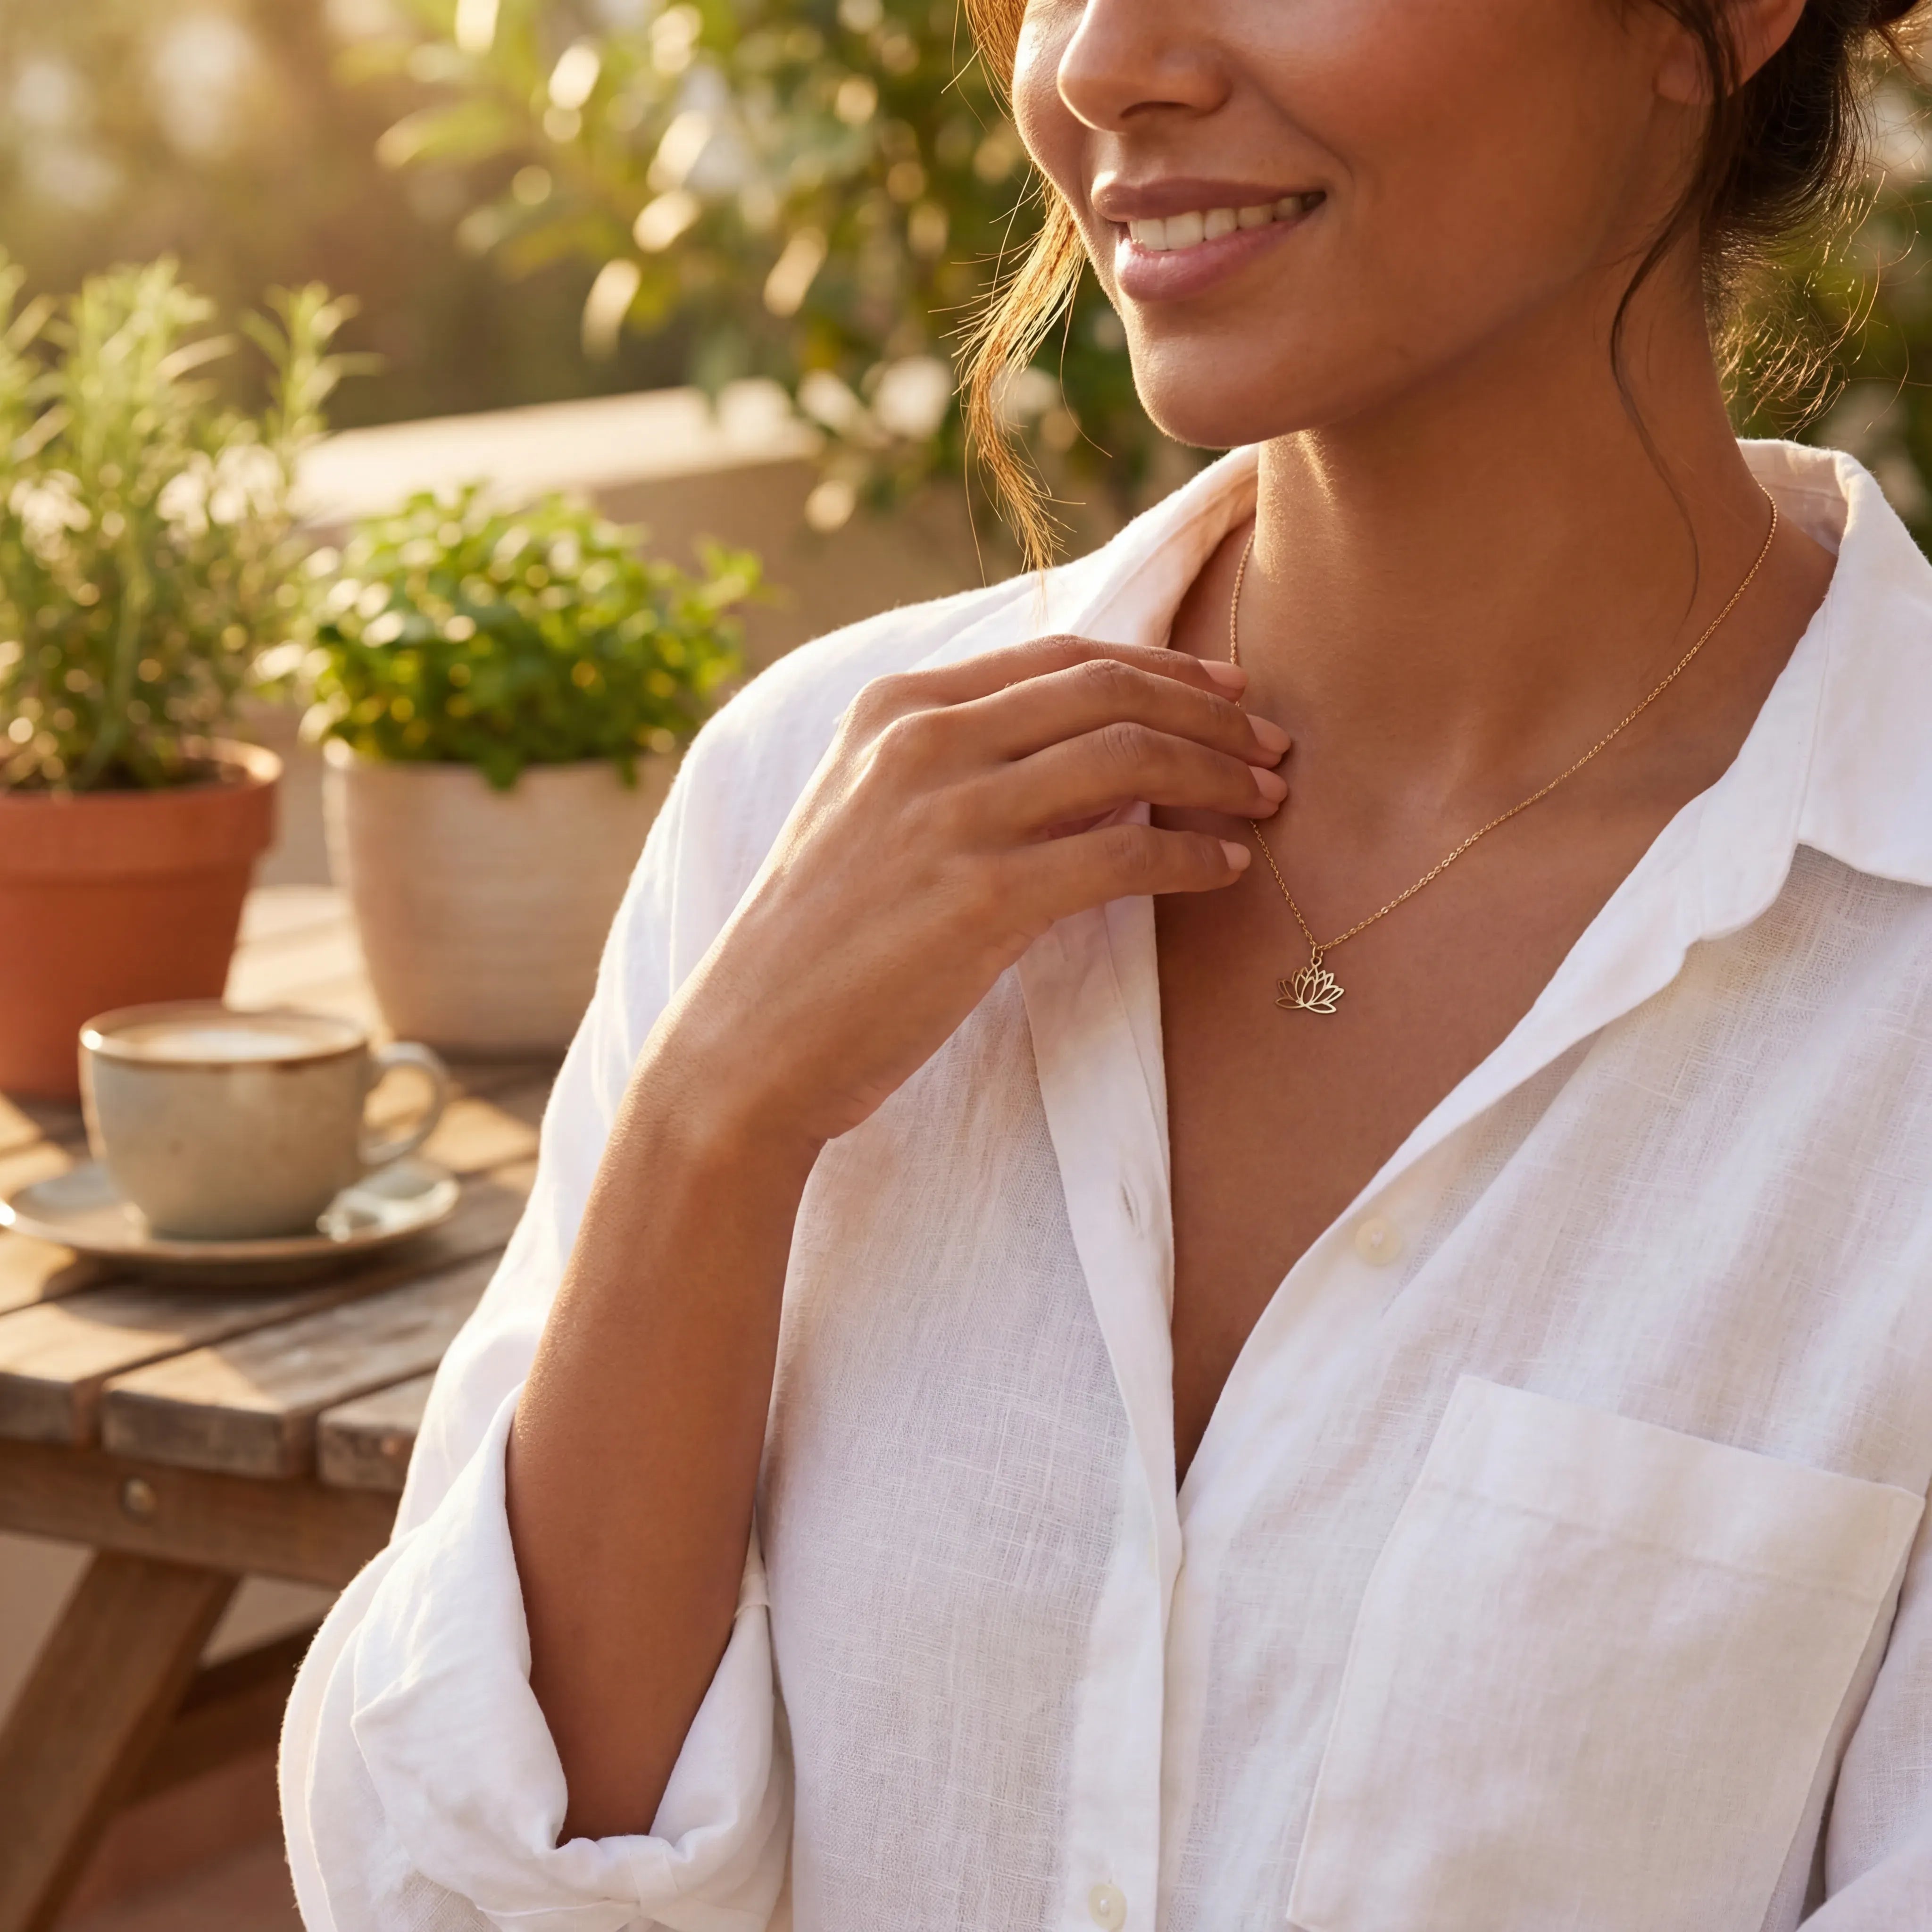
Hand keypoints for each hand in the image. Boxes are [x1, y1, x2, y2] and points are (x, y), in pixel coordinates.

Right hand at [659, 635, 1289, 1149]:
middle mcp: (921, 742)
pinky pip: (1122, 858)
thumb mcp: (870, 816)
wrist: (751, 1044)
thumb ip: (963, 767)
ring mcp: (949, 816)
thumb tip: (1096, 761)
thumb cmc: (819, 942)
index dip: (1163, 668)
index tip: (1228, 691)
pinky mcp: (980, 898)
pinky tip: (1227, 869)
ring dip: (1218, 775)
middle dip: (1211, 713)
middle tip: (1274, 744)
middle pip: (1109, 692)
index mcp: (895, 707)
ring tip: (1268, 798)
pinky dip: (1191, 859)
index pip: (1062, 657)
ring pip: (1127, 761)